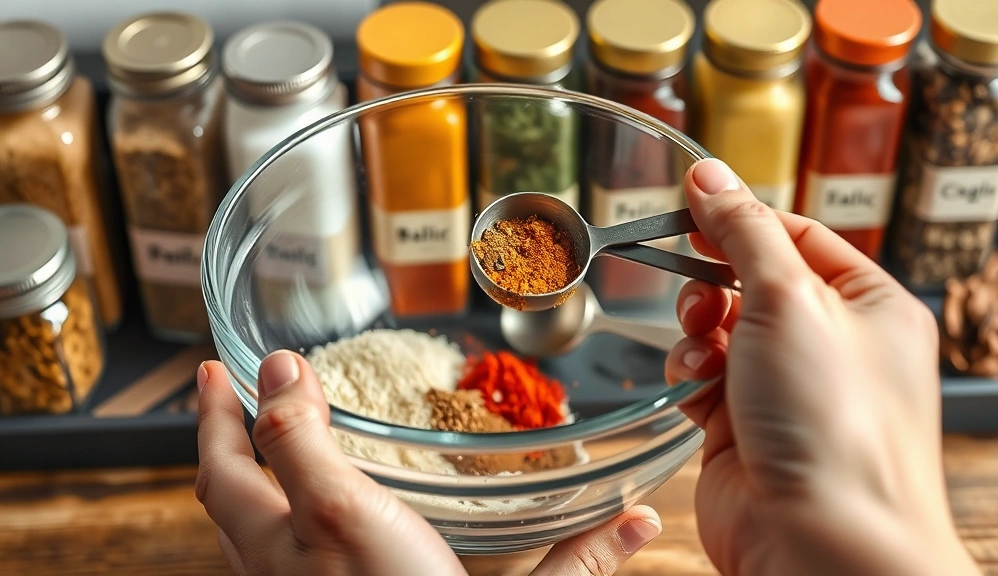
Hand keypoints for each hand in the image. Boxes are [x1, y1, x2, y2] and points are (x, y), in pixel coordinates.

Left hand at [195, 352, 661, 574]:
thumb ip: (578, 564)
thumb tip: (637, 520)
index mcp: (336, 540)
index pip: (271, 448)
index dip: (264, 397)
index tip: (271, 360)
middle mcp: (290, 568)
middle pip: (225, 484)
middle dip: (213, 425)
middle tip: (212, 380)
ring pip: (227, 522)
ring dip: (223, 466)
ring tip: (236, 431)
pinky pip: (242, 557)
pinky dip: (244, 518)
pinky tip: (271, 517)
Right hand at [665, 159, 980, 575]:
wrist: (819, 544)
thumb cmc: (834, 427)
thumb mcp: (788, 300)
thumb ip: (743, 231)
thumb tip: (709, 174)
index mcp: (870, 305)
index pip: (799, 236)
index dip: (742, 220)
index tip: (691, 206)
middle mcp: (832, 347)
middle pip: (752, 282)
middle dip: (714, 285)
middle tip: (698, 295)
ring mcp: (787, 389)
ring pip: (720, 330)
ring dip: (698, 333)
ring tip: (702, 352)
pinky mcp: (746, 427)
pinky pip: (704, 377)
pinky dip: (691, 374)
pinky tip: (694, 386)